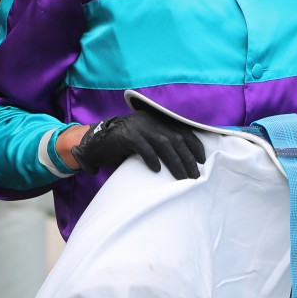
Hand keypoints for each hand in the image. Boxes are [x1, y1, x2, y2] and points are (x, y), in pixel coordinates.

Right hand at [71, 109, 204, 178]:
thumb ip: (161, 146)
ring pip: (163, 143)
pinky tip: (157, 170)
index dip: (194, 144)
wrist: (95, 145)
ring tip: (183, 178)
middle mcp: (148, 119)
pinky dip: (152, 158)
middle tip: (194, 176)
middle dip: (187, 158)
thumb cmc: (124, 147)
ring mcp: (136, 126)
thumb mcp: (146, 142)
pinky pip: (142, 146)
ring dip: (176, 162)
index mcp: (156, 119)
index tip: (202, 160)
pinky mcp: (125, 135)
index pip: (181, 129)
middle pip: (175, 138)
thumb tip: (186, 162)